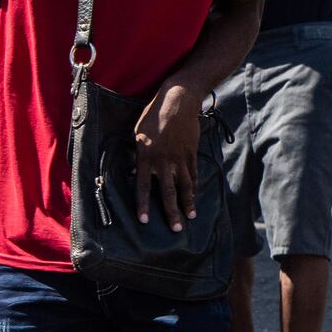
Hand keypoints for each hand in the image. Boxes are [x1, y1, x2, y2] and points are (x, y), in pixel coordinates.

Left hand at [132, 84, 204, 231]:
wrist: (178, 102)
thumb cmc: (153, 116)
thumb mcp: (138, 134)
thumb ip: (139, 154)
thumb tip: (138, 170)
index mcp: (146, 157)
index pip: (143, 187)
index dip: (143, 205)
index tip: (144, 221)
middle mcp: (163, 162)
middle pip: (168, 192)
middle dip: (171, 212)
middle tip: (175, 229)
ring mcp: (180, 159)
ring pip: (184, 186)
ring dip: (187, 203)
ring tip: (190, 217)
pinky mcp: (191, 154)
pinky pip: (192, 174)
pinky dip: (193, 186)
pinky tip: (194, 197)